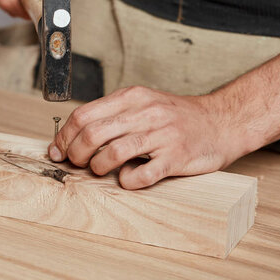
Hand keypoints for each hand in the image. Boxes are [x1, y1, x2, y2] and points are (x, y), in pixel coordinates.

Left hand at [48, 86, 253, 188]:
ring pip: (113, 153)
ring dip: (97, 168)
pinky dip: (127, 182)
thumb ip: (111, 115)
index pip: (83, 115)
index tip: (58, 150)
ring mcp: (162, 135)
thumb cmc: (175, 117)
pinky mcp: (177, 157)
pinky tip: (127, 180)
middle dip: (76, 153)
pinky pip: (143, 175)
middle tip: (77, 163)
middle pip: (92, 134)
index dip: (64, 136)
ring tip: (99, 171)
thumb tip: (71, 136)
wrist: (221, 121)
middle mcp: (145, 113)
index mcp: (131, 97)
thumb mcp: (142, 104)